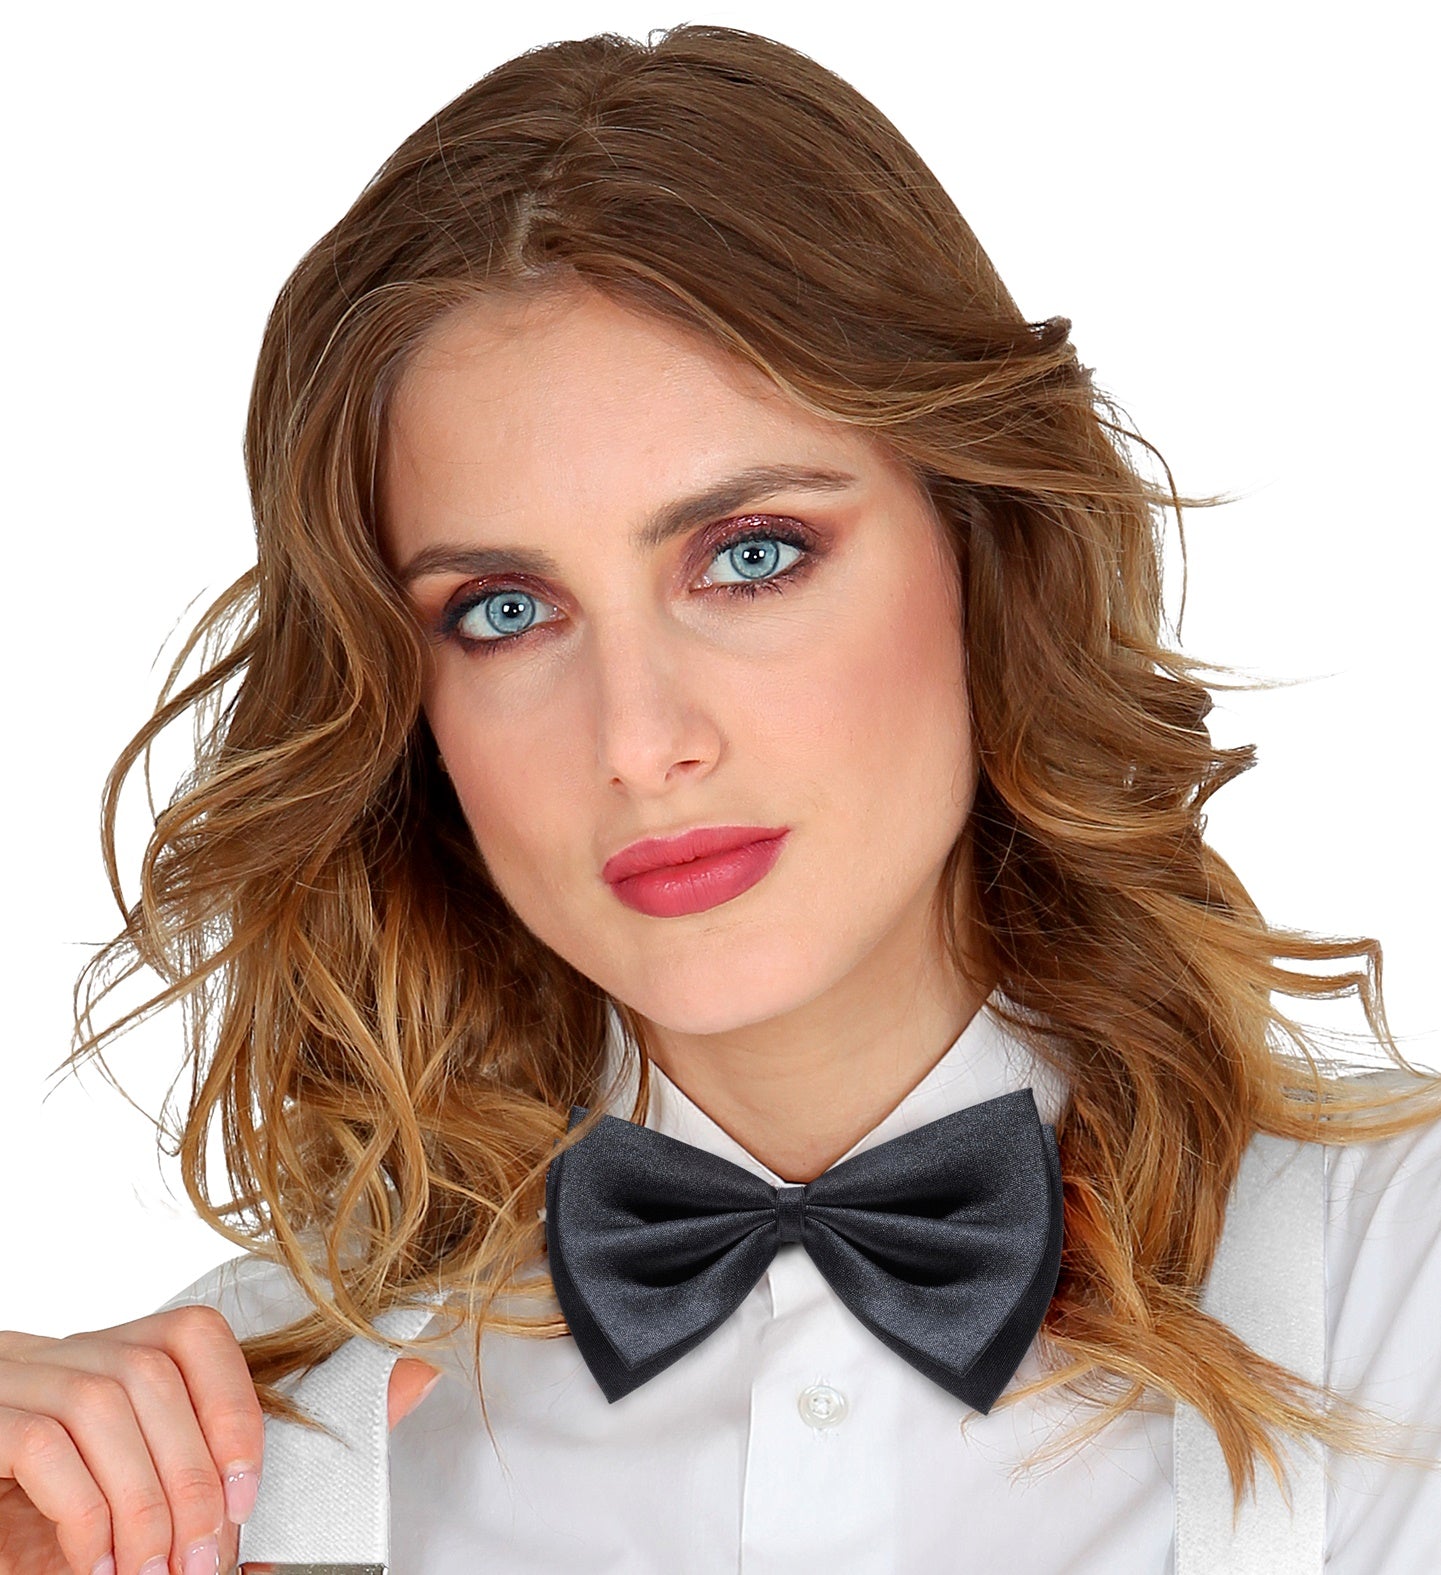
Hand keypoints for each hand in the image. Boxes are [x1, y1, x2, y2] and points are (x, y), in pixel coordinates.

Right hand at [0, 1305, 440, 1574]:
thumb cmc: (67, 1514)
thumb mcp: (165, 1485)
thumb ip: (269, 1452)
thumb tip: (419, 1378)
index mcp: (122, 1356)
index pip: (195, 1333)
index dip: (234, 1406)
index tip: (250, 1495)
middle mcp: (69, 1353)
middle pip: (153, 1376)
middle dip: (193, 1478)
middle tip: (204, 1564)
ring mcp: (17, 1383)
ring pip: (102, 1404)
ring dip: (143, 1502)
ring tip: (153, 1574)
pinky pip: (44, 1444)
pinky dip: (84, 1513)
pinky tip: (98, 1567)